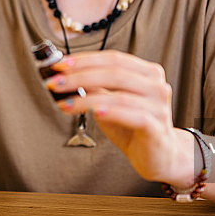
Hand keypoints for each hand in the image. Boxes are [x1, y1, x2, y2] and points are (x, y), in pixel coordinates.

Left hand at [46, 50, 192, 185]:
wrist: (158, 157)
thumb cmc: (133, 127)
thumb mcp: (110, 102)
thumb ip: (95, 87)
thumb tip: (65, 74)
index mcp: (148, 72)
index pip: (113, 58)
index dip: (85, 60)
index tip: (60, 65)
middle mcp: (157, 85)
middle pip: (115, 73)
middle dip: (80, 76)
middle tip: (55, 83)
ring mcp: (159, 106)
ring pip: (119, 95)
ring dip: (86, 98)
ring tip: (64, 103)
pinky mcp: (156, 127)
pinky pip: (132, 115)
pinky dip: (111, 112)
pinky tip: (94, 113)